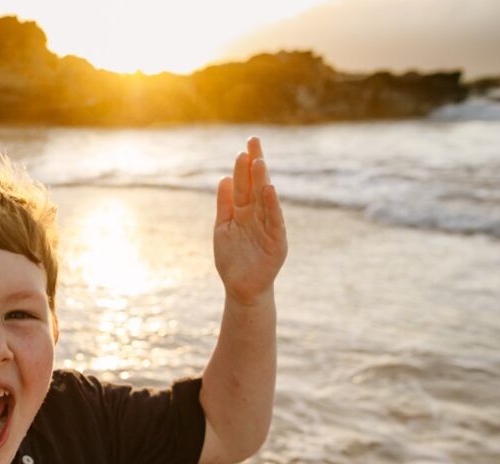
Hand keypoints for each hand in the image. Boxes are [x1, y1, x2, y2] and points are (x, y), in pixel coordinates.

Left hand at [213, 137, 287, 304]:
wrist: (241, 287)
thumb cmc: (232, 258)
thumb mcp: (223, 227)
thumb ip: (225, 204)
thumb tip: (225, 178)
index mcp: (244, 210)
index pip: (244, 183)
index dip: (244, 166)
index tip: (244, 146)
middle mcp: (257, 214)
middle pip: (256, 185)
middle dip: (254, 164)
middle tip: (253, 141)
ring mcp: (268, 226)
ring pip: (264, 199)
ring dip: (262, 180)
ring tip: (258, 162)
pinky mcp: (276, 241)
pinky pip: (274, 221)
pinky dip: (272, 206)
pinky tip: (269, 190)